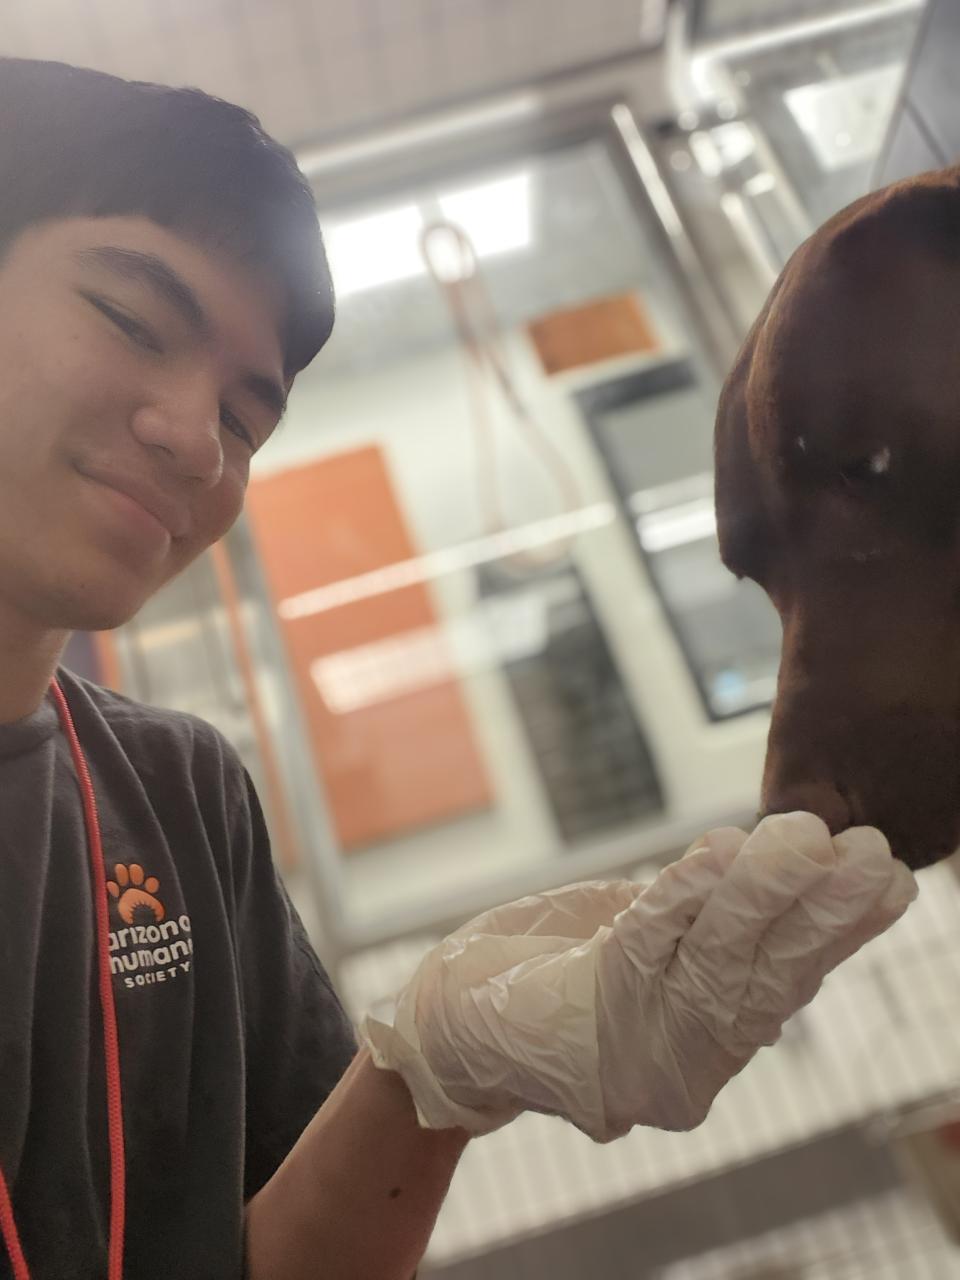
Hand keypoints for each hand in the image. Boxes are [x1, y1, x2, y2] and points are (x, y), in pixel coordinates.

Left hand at [362, 813, 916, 1141]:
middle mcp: (687, 1057)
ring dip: (762, 895)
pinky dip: (683, 896)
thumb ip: (701, 929)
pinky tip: (720, 851)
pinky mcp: (588, 1023)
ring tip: (803, 838)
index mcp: (708, 1037)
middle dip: (821, 911)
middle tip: (868, 851)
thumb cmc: (550, 968)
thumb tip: (783, 888)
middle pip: (766, 976)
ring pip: (716, 960)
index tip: (888, 878)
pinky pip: (645, 945)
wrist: (451, 1021)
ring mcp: (640, 1049)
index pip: (788, 980)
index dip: (841, 930)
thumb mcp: (636, 942)